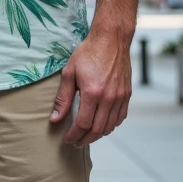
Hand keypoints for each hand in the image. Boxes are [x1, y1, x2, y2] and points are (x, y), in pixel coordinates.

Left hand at [49, 27, 132, 146]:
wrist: (111, 40)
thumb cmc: (88, 53)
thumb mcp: (69, 73)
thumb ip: (62, 98)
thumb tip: (55, 119)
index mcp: (92, 93)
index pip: (83, 124)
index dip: (74, 135)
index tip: (68, 139)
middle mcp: (109, 98)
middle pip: (97, 130)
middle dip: (85, 139)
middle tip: (76, 142)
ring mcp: (120, 97)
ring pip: (110, 126)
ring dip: (98, 135)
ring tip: (87, 136)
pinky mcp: (127, 94)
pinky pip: (120, 117)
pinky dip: (111, 125)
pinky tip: (102, 125)